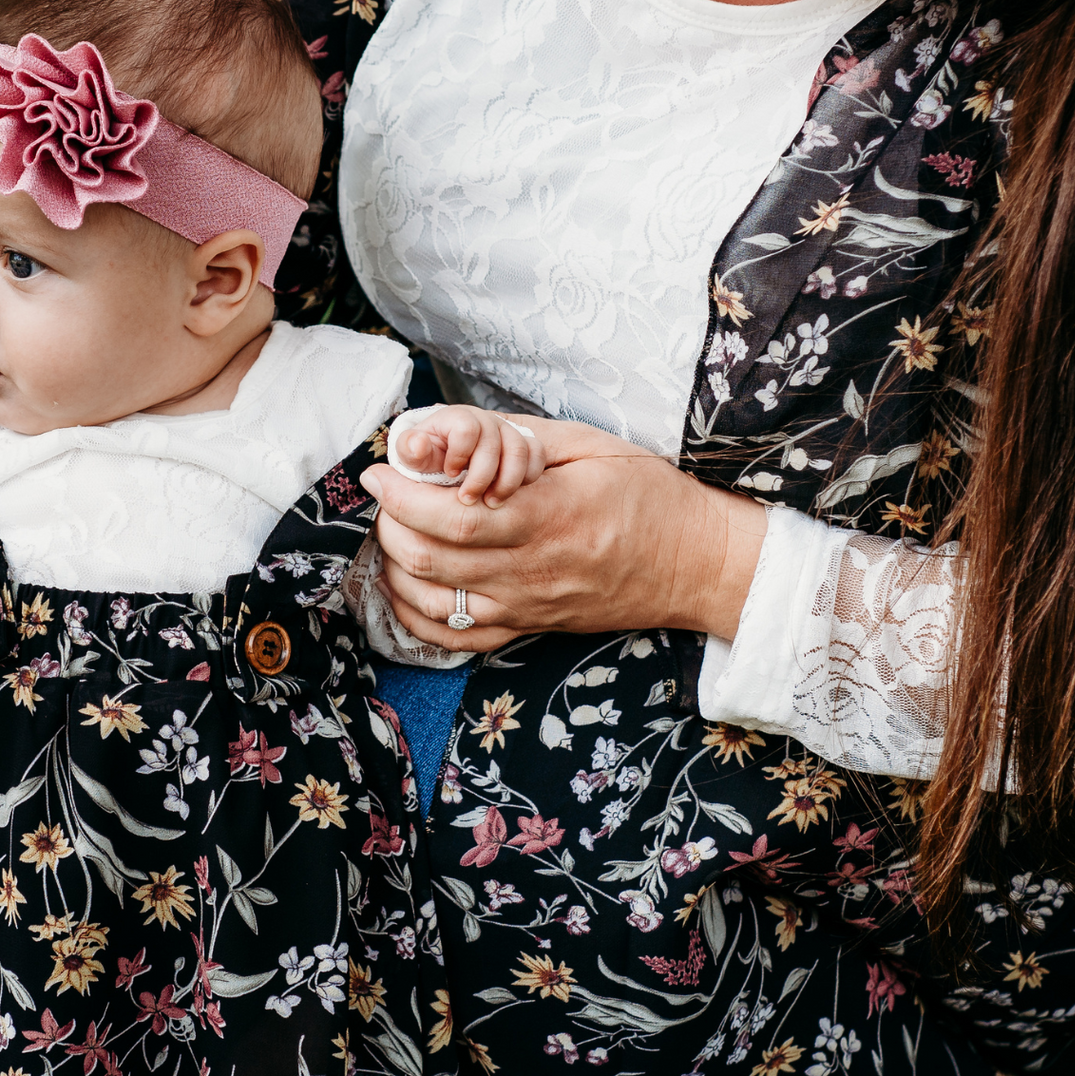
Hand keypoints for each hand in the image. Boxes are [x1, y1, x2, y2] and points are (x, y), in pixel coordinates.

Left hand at [360, 417, 767, 652]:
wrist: (693, 561)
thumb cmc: (646, 494)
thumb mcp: (588, 445)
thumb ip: (517, 441)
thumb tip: (451, 438)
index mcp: (549, 517)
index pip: (454, 515)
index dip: (404, 496)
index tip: (381, 473)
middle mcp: (532, 570)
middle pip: (432, 559)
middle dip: (390, 525)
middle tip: (385, 496)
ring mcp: (528, 607)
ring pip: (434, 601)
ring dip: (396, 566)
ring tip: (393, 530)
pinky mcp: (529, 628)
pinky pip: (457, 638)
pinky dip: (417, 614)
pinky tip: (406, 584)